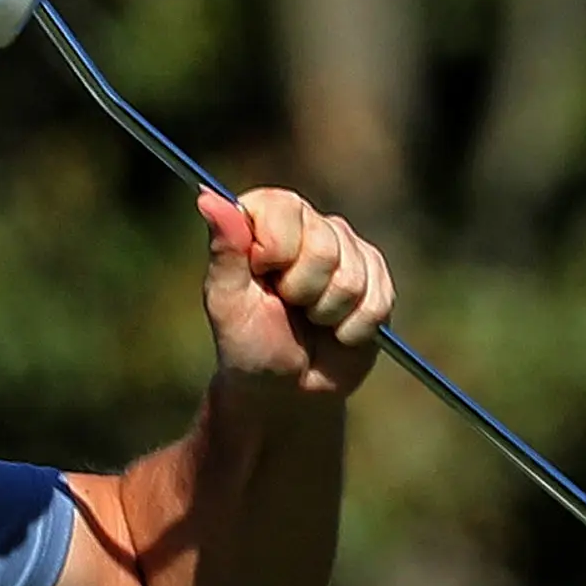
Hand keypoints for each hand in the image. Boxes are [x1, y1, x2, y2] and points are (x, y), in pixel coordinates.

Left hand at [196, 187, 393, 398]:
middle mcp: (311, 224)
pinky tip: (337, 331)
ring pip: (351, 277)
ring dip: (327, 312)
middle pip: (323, 247)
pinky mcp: (377, 278)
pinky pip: (377, 301)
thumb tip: (207, 198)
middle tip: (287, 305)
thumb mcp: (227, 301)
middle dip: (302, 290)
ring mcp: (348, 249)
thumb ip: (224, 251)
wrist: (286, 388)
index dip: (274, 250)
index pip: (283, 208)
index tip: (262, 277)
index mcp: (268, 218)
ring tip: (311, 320)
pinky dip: (353, 328)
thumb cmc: (248, 342)